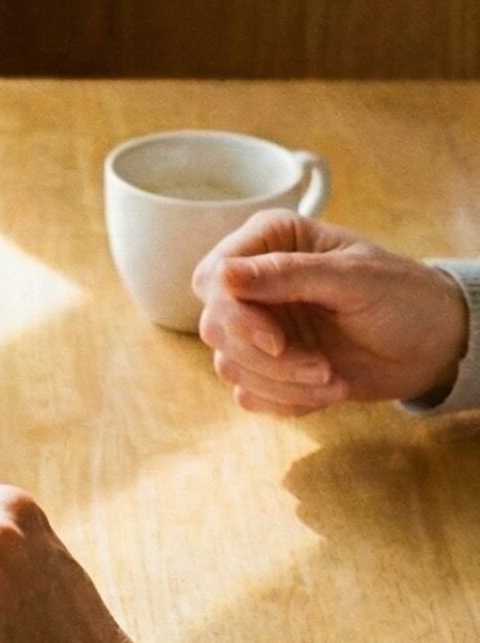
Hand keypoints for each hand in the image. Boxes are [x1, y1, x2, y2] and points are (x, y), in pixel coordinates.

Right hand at [193, 209, 468, 415]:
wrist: (428, 346)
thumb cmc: (401, 296)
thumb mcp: (352, 278)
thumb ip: (288, 274)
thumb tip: (224, 274)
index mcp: (270, 242)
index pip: (214, 276)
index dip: (235, 314)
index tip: (276, 341)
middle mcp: (253, 283)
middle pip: (215, 326)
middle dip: (266, 358)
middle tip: (319, 368)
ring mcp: (256, 326)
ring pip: (228, 364)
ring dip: (282, 383)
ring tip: (331, 379)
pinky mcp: (263, 366)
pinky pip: (247, 393)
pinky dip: (285, 400)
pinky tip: (325, 390)